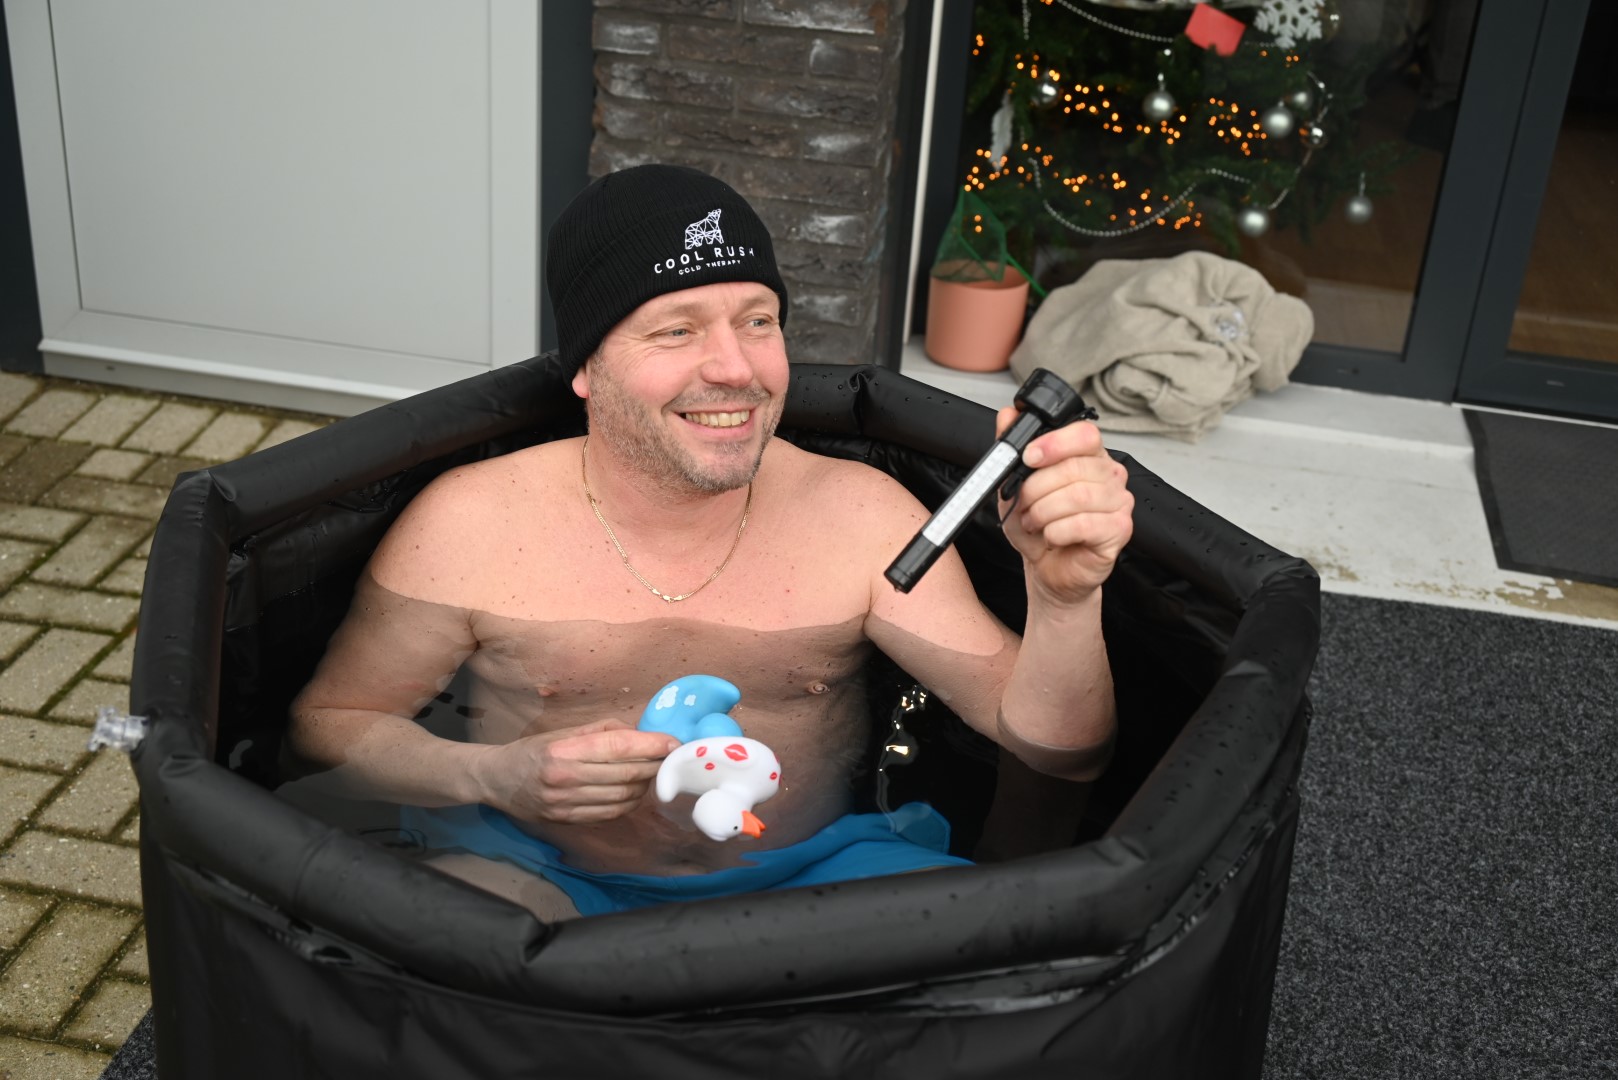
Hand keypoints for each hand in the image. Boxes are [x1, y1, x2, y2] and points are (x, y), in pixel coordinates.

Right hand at [471, 717, 681, 824]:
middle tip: (671, 757)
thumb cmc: (533, 750)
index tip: (673, 742)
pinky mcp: (569, 821)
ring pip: (624, 797)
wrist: (497, 781)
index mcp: (564, 751)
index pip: (619, 747)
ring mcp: (567, 804)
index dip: (651, 745)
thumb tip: (640, 733)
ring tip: (652, 772)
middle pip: (627, 774)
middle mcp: (566, 779)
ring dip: (645, 784)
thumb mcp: (563, 733)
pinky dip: (630, 801)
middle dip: (655, 765)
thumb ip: (602, 731)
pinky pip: (612, 813)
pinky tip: (634, 789)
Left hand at [994, 408, 1133, 604]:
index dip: (1055, 443)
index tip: (1029, 457)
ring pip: (1078, 496)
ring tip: (1035, 522)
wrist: (1047, 569)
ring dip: (1044, 512)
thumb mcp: (1014, 485)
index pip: (1085, 434)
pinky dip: (1057, 532)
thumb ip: (1011, 448)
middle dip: (1037, 489)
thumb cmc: (1038, 527)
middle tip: (1024, 505)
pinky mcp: (1120, 529)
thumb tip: (1008, 416)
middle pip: (1075, 468)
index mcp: (1089, 456)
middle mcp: (1109, 474)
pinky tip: (1052, 537)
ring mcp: (1119, 501)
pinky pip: (1084, 524)